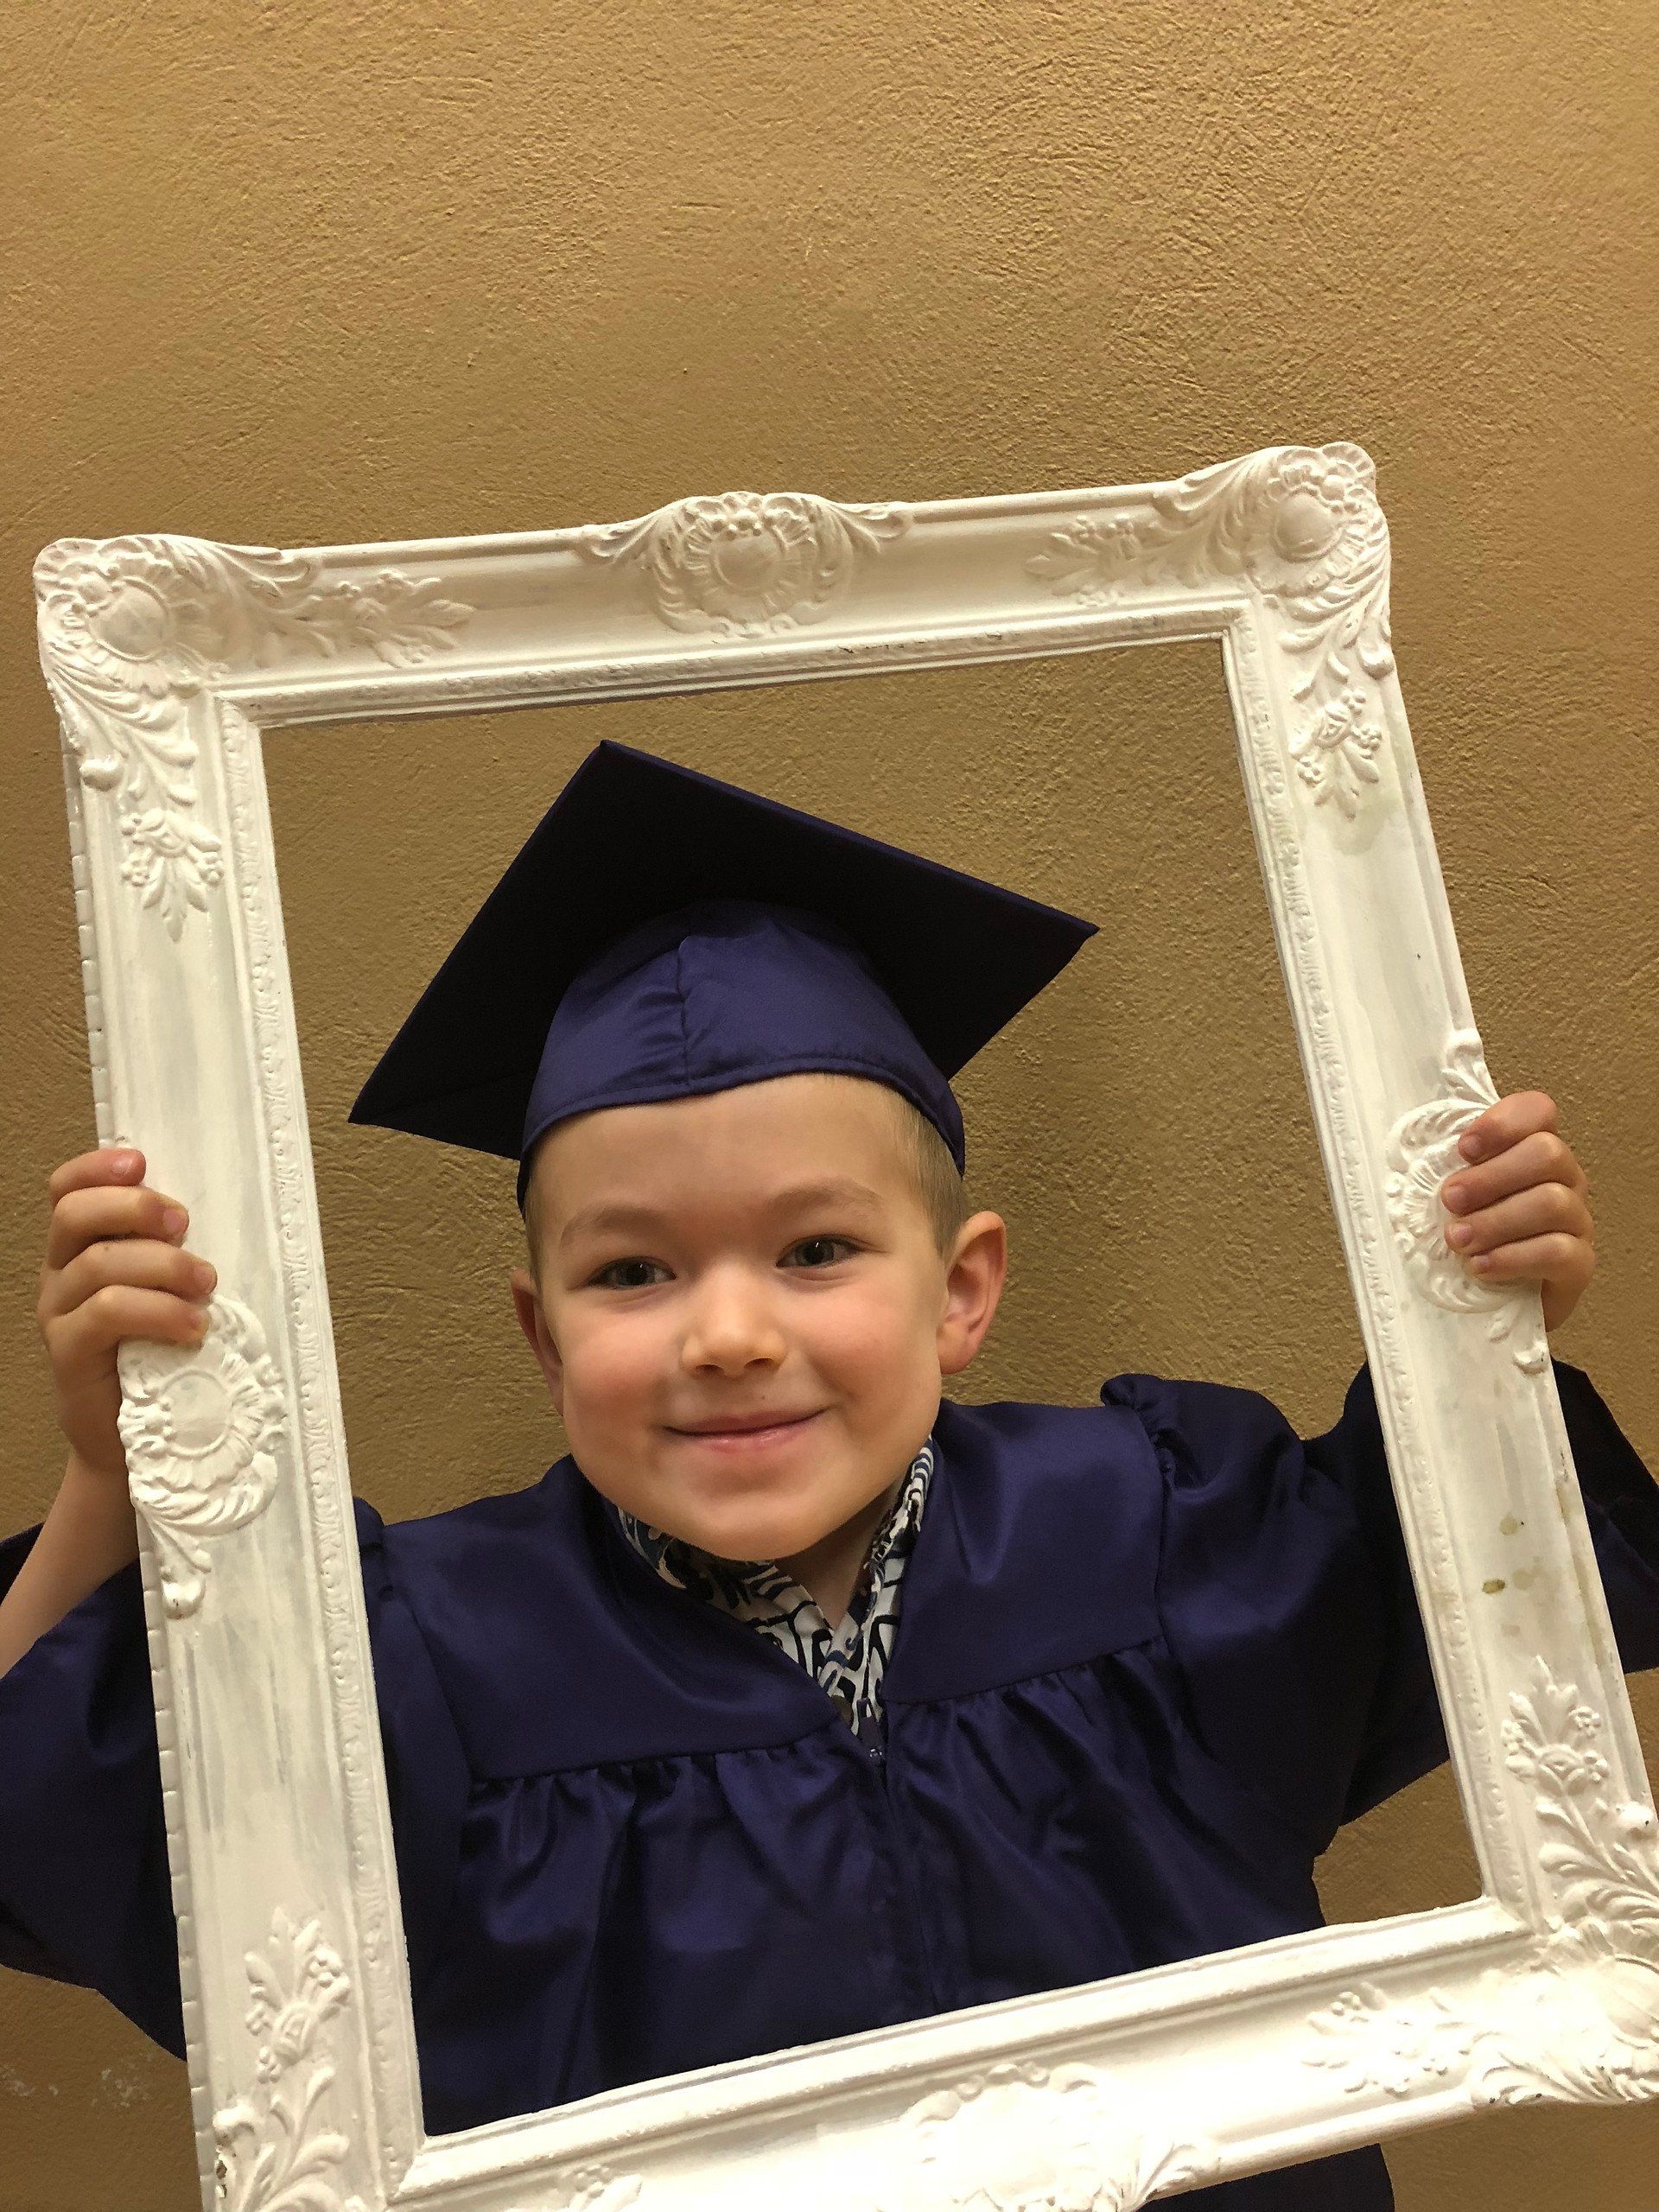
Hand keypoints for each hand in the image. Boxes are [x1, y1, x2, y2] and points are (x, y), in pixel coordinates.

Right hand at [36, 1147, 217, 1480]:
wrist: (133, 1441)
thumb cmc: (160, 1355)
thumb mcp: (169, 1293)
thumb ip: (174, 1253)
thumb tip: (231, 1209)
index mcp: (80, 1249)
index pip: (68, 1191)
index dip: (97, 1168)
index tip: (142, 1162)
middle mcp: (60, 1274)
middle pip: (75, 1216)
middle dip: (135, 1209)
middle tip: (184, 1225)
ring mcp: (58, 1314)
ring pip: (100, 1266)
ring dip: (164, 1266)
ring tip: (207, 1286)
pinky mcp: (68, 1354)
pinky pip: (106, 1315)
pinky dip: (157, 1312)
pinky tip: (194, 1327)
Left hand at [1438, 1092, 1593, 1332]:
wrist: (1497, 1304)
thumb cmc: (1469, 1240)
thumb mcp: (1451, 1201)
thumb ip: (1442, 1173)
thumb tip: (1396, 1159)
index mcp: (1532, 1151)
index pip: (1537, 1111)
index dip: (1503, 1122)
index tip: (1462, 1149)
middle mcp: (1563, 1179)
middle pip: (1547, 1153)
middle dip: (1491, 1175)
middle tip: (1450, 1199)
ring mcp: (1576, 1221)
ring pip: (1552, 1202)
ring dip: (1496, 1220)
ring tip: (1457, 1240)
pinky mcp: (1579, 1265)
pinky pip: (1559, 1251)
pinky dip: (1514, 1258)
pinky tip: (1480, 1267)